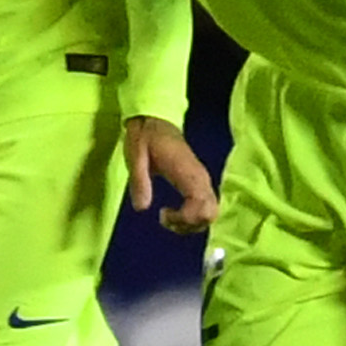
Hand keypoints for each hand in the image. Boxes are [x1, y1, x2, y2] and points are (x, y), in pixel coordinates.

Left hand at [127, 116, 217, 234]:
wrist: (156, 120)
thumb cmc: (145, 137)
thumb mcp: (135, 156)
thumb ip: (139, 181)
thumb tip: (142, 208)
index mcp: (186, 171)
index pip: (200, 204)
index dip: (185, 219)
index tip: (162, 214)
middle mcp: (200, 178)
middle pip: (210, 213)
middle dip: (189, 225)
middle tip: (165, 219)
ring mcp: (202, 180)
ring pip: (210, 213)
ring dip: (191, 223)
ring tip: (168, 218)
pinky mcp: (200, 183)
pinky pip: (206, 207)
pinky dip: (193, 217)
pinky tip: (175, 214)